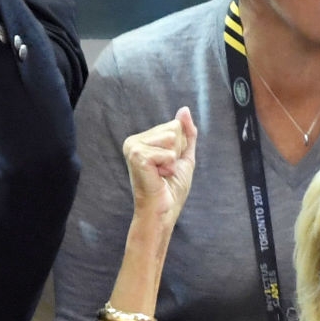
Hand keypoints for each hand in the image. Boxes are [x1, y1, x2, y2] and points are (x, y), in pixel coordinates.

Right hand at [122, 109, 198, 241]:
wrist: (162, 211)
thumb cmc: (171, 188)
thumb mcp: (184, 156)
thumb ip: (186, 133)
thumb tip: (184, 109)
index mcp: (142, 139)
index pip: (175, 125)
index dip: (180, 147)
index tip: (168, 165)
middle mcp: (134, 140)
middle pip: (173, 129)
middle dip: (176, 152)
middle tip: (165, 170)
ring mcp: (133, 147)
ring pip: (171, 138)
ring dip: (172, 160)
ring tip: (161, 174)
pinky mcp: (137, 156)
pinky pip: (167, 152)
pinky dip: (169, 167)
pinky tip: (158, 177)